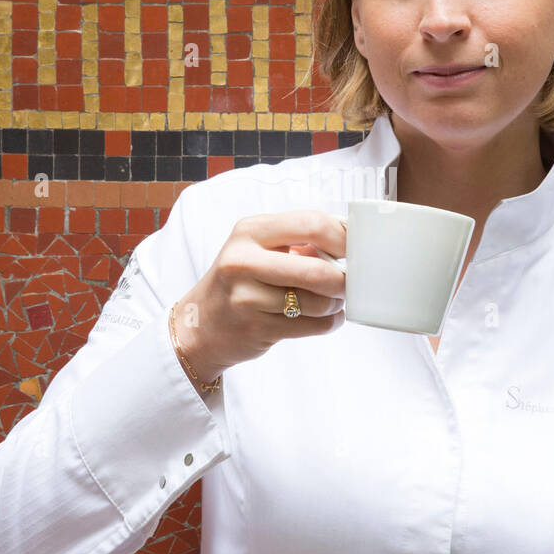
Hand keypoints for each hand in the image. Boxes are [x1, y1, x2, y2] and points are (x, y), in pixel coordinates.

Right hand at [171, 210, 346, 382]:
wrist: (198, 325)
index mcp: (249, 231)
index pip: (312, 224)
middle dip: (344, 280)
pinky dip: (328, 322)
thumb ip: (297, 241)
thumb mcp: (256, 249)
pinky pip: (313, 326)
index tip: (355, 248)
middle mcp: (244, 261)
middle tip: (348, 282)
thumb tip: (350, 240)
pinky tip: (322, 318)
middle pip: (318, 269)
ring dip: (335, 304)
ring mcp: (247, 297)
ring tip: (329, 301)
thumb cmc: (238, 282)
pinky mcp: (256, 328)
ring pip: (318, 301)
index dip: (344, 237)